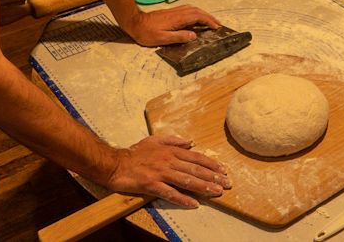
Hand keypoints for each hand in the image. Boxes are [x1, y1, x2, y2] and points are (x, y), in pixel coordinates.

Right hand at [108, 135, 231, 207]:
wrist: (116, 163)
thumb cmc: (136, 152)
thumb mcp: (156, 140)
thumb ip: (174, 140)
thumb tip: (191, 142)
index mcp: (171, 151)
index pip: (196, 157)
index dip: (211, 164)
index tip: (224, 170)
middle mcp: (169, 161)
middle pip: (195, 169)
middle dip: (213, 177)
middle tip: (227, 184)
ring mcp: (161, 173)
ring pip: (186, 180)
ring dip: (203, 187)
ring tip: (216, 193)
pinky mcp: (152, 185)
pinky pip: (170, 193)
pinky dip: (183, 198)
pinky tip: (194, 204)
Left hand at [123, 5, 220, 45]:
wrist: (135, 23)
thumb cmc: (147, 33)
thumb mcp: (162, 38)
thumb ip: (179, 37)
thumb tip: (194, 35)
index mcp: (178, 19)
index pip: (197, 17)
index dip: (208, 21)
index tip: (216, 27)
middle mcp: (178, 12)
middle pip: (198, 11)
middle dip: (209, 17)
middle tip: (218, 24)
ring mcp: (175, 11)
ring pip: (193, 9)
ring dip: (203, 14)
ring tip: (210, 21)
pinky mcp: (171, 12)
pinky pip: (188, 10)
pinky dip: (196, 13)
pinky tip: (196, 17)